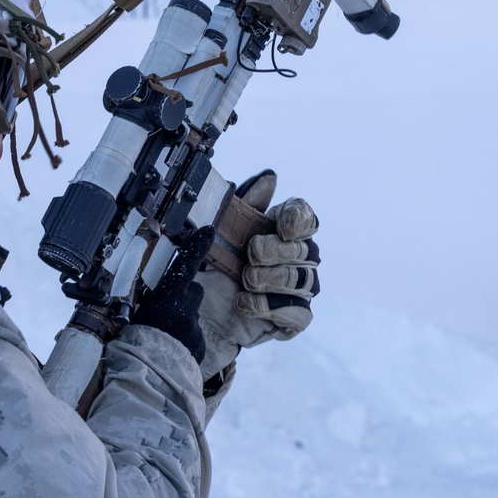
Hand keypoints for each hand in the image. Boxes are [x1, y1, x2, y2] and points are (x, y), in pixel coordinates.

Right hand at [132, 226, 214, 365]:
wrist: (148, 376)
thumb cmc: (133, 345)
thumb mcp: (132, 317)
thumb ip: (150, 305)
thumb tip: (152, 303)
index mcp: (168, 296)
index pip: (185, 265)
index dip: (197, 246)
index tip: (208, 231)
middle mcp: (186, 309)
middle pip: (193, 292)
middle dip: (184, 296)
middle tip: (165, 308)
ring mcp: (195, 328)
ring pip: (192, 317)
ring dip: (182, 322)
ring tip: (163, 337)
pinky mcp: (200, 346)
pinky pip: (194, 338)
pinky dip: (184, 341)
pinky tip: (170, 351)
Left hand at [198, 170, 319, 380]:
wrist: (192, 314)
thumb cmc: (210, 270)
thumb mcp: (218, 233)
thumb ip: (243, 205)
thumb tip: (270, 179)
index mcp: (280, 232)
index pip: (305, 218)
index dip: (299, 219)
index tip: (282, 226)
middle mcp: (295, 259)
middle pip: (304, 248)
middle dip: (276, 250)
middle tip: (251, 254)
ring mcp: (296, 290)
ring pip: (304, 280)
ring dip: (272, 278)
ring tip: (245, 280)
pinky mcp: (291, 319)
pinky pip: (299, 314)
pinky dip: (270, 307)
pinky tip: (244, 302)